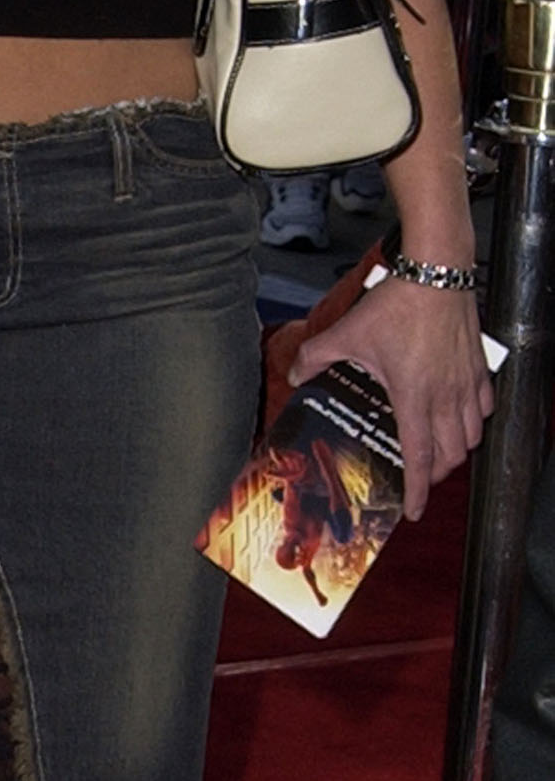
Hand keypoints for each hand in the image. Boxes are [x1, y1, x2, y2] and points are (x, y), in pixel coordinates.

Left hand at [290, 270, 491, 518]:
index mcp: (414, 398)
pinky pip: (485, 406)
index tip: (413, 511)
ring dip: (457, 450)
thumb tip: (295, 376)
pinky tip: (460, 416)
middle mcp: (446, 397)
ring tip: (439, 452)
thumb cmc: (396, 303)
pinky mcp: (479, 365)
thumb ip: (315, 357)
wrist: (437, 269)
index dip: (418, 491)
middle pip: (451, 455)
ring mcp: (467, 382)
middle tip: (419, 477)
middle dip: (436, 474)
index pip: (420, 458)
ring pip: (472, 435)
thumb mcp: (346, 332)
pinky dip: (474, 420)